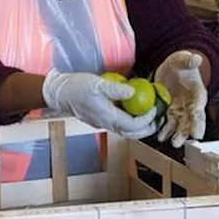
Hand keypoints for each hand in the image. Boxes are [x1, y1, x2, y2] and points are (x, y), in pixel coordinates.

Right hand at [41, 70, 157, 139]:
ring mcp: (102, 123)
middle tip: (158, 120)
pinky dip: (130, 122)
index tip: (155, 109)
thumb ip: (115, 89)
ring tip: (150, 118)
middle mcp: (105, 123)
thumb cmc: (76, 86)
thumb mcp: (97, 83)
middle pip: (131, 134)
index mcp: (106, 116)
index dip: (146, 120)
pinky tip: (133, 112)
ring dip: (140, 127)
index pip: (132, 125)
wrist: (59, 93)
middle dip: (147, 129)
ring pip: (125, 132)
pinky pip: (119, 125)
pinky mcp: (100, 120)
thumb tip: (133, 92)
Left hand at [154, 51, 207, 147]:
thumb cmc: (181, 64)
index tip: (197, 129)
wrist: (172, 69)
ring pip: (180, 125)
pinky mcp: (169, 111)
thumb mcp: (183, 59)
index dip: (198, 118)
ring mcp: (180, 110)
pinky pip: (167, 123)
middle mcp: (191, 105)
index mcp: (198, 93)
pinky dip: (164, 130)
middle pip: (192, 120)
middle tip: (184, 140)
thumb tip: (196, 58)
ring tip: (173, 142)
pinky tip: (160, 135)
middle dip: (189, 131)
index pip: (199, 106)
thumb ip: (188, 60)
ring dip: (177, 134)